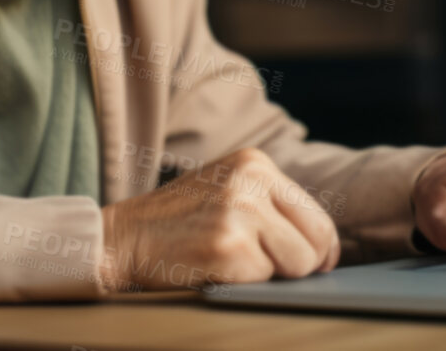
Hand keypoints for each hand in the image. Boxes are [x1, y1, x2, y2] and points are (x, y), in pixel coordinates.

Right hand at [97, 147, 340, 290]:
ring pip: (299, 262)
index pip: (317, 214)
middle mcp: (252, 178)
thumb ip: (270, 206)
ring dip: (272, 275)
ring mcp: (241, 209)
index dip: (319, 249)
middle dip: (301, 264)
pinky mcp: (229, 244)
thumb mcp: (226, 192)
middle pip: (317, 238)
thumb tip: (325, 248)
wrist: (121, 239)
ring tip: (233, 262)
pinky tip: (215, 268)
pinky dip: (246, 283)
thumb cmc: (176, 224)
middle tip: (268, 268)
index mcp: (255, 162)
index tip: (310, 265)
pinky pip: (267, 278)